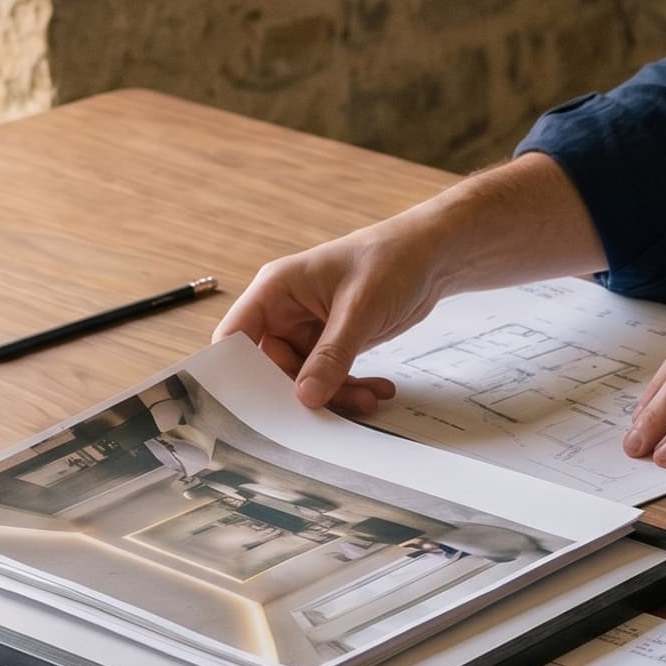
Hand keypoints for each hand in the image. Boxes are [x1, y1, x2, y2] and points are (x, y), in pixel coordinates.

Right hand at [215, 223, 444, 414]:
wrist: (431, 255)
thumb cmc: (391, 260)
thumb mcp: (360, 309)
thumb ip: (332, 354)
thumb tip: (305, 397)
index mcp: (275, 290)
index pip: (235, 337)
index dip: (236, 373)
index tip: (254, 409)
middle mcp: (285, 311)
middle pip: (270, 367)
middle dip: (300, 392)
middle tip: (332, 410)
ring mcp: (308, 328)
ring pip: (304, 378)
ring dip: (335, 395)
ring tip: (369, 401)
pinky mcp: (333, 342)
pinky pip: (330, 376)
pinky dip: (350, 388)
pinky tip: (378, 391)